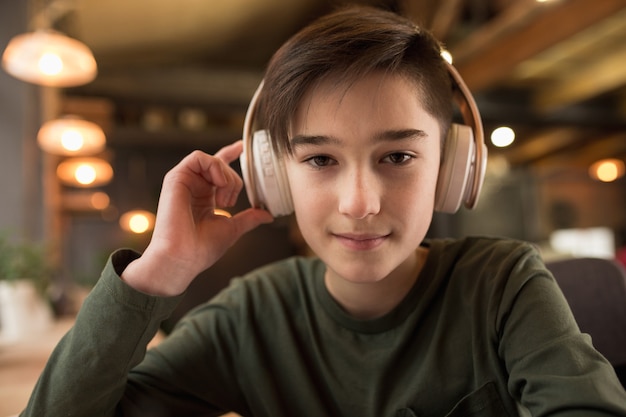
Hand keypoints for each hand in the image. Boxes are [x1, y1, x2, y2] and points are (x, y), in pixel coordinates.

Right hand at [121, 141, 273, 295]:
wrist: (183, 257)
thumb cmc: (202, 248)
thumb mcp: (232, 229)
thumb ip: (249, 218)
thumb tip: (267, 214)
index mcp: (205, 197)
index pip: (218, 170)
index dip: (230, 155)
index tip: (243, 147)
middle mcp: (194, 187)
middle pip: (221, 165)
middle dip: (234, 181)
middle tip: (230, 203)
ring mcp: (184, 182)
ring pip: (211, 160)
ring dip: (225, 175)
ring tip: (224, 198)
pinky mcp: (175, 178)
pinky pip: (198, 157)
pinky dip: (214, 167)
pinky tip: (219, 184)